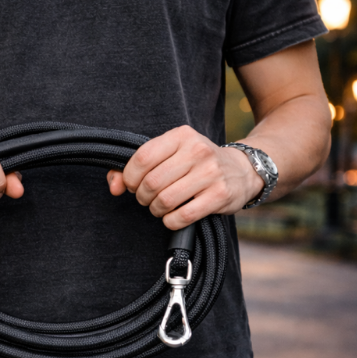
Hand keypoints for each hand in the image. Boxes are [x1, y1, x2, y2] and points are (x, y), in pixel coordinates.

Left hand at [106, 126, 263, 229]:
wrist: (242, 171)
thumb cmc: (197, 163)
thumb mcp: (171, 154)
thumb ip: (136, 167)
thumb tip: (114, 186)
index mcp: (181, 135)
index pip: (142, 158)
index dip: (130, 177)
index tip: (133, 185)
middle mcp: (197, 150)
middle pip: (151, 182)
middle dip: (142, 197)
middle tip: (147, 199)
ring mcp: (210, 173)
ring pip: (165, 200)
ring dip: (156, 209)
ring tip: (160, 207)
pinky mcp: (220, 195)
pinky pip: (182, 216)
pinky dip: (170, 221)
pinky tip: (173, 216)